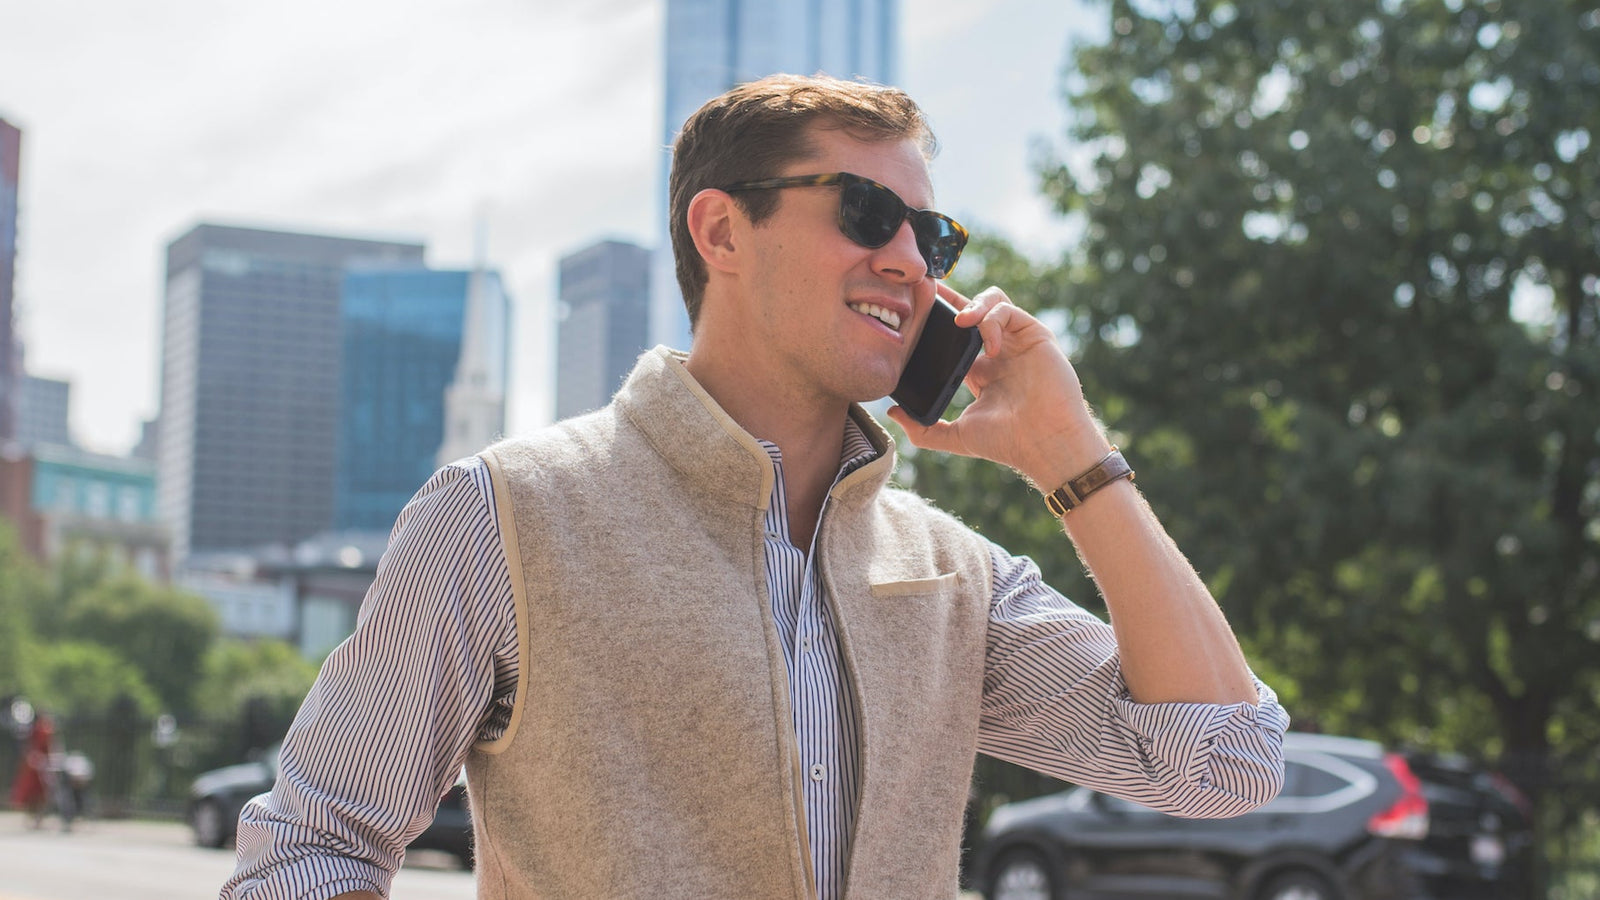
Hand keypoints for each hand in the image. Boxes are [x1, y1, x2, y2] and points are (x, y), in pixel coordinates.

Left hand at [887, 284, 1110, 488]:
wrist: (1043, 442)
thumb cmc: (1007, 442)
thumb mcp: (956, 436)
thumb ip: (923, 430)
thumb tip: (892, 413)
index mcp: (979, 370)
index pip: (954, 335)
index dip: (937, 318)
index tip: (914, 307)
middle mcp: (998, 351)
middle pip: (972, 310)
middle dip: (950, 297)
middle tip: (927, 290)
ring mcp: (1017, 341)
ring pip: (992, 301)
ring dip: (973, 305)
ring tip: (959, 320)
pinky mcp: (1035, 334)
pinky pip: (1008, 311)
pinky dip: (993, 321)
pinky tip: (989, 346)